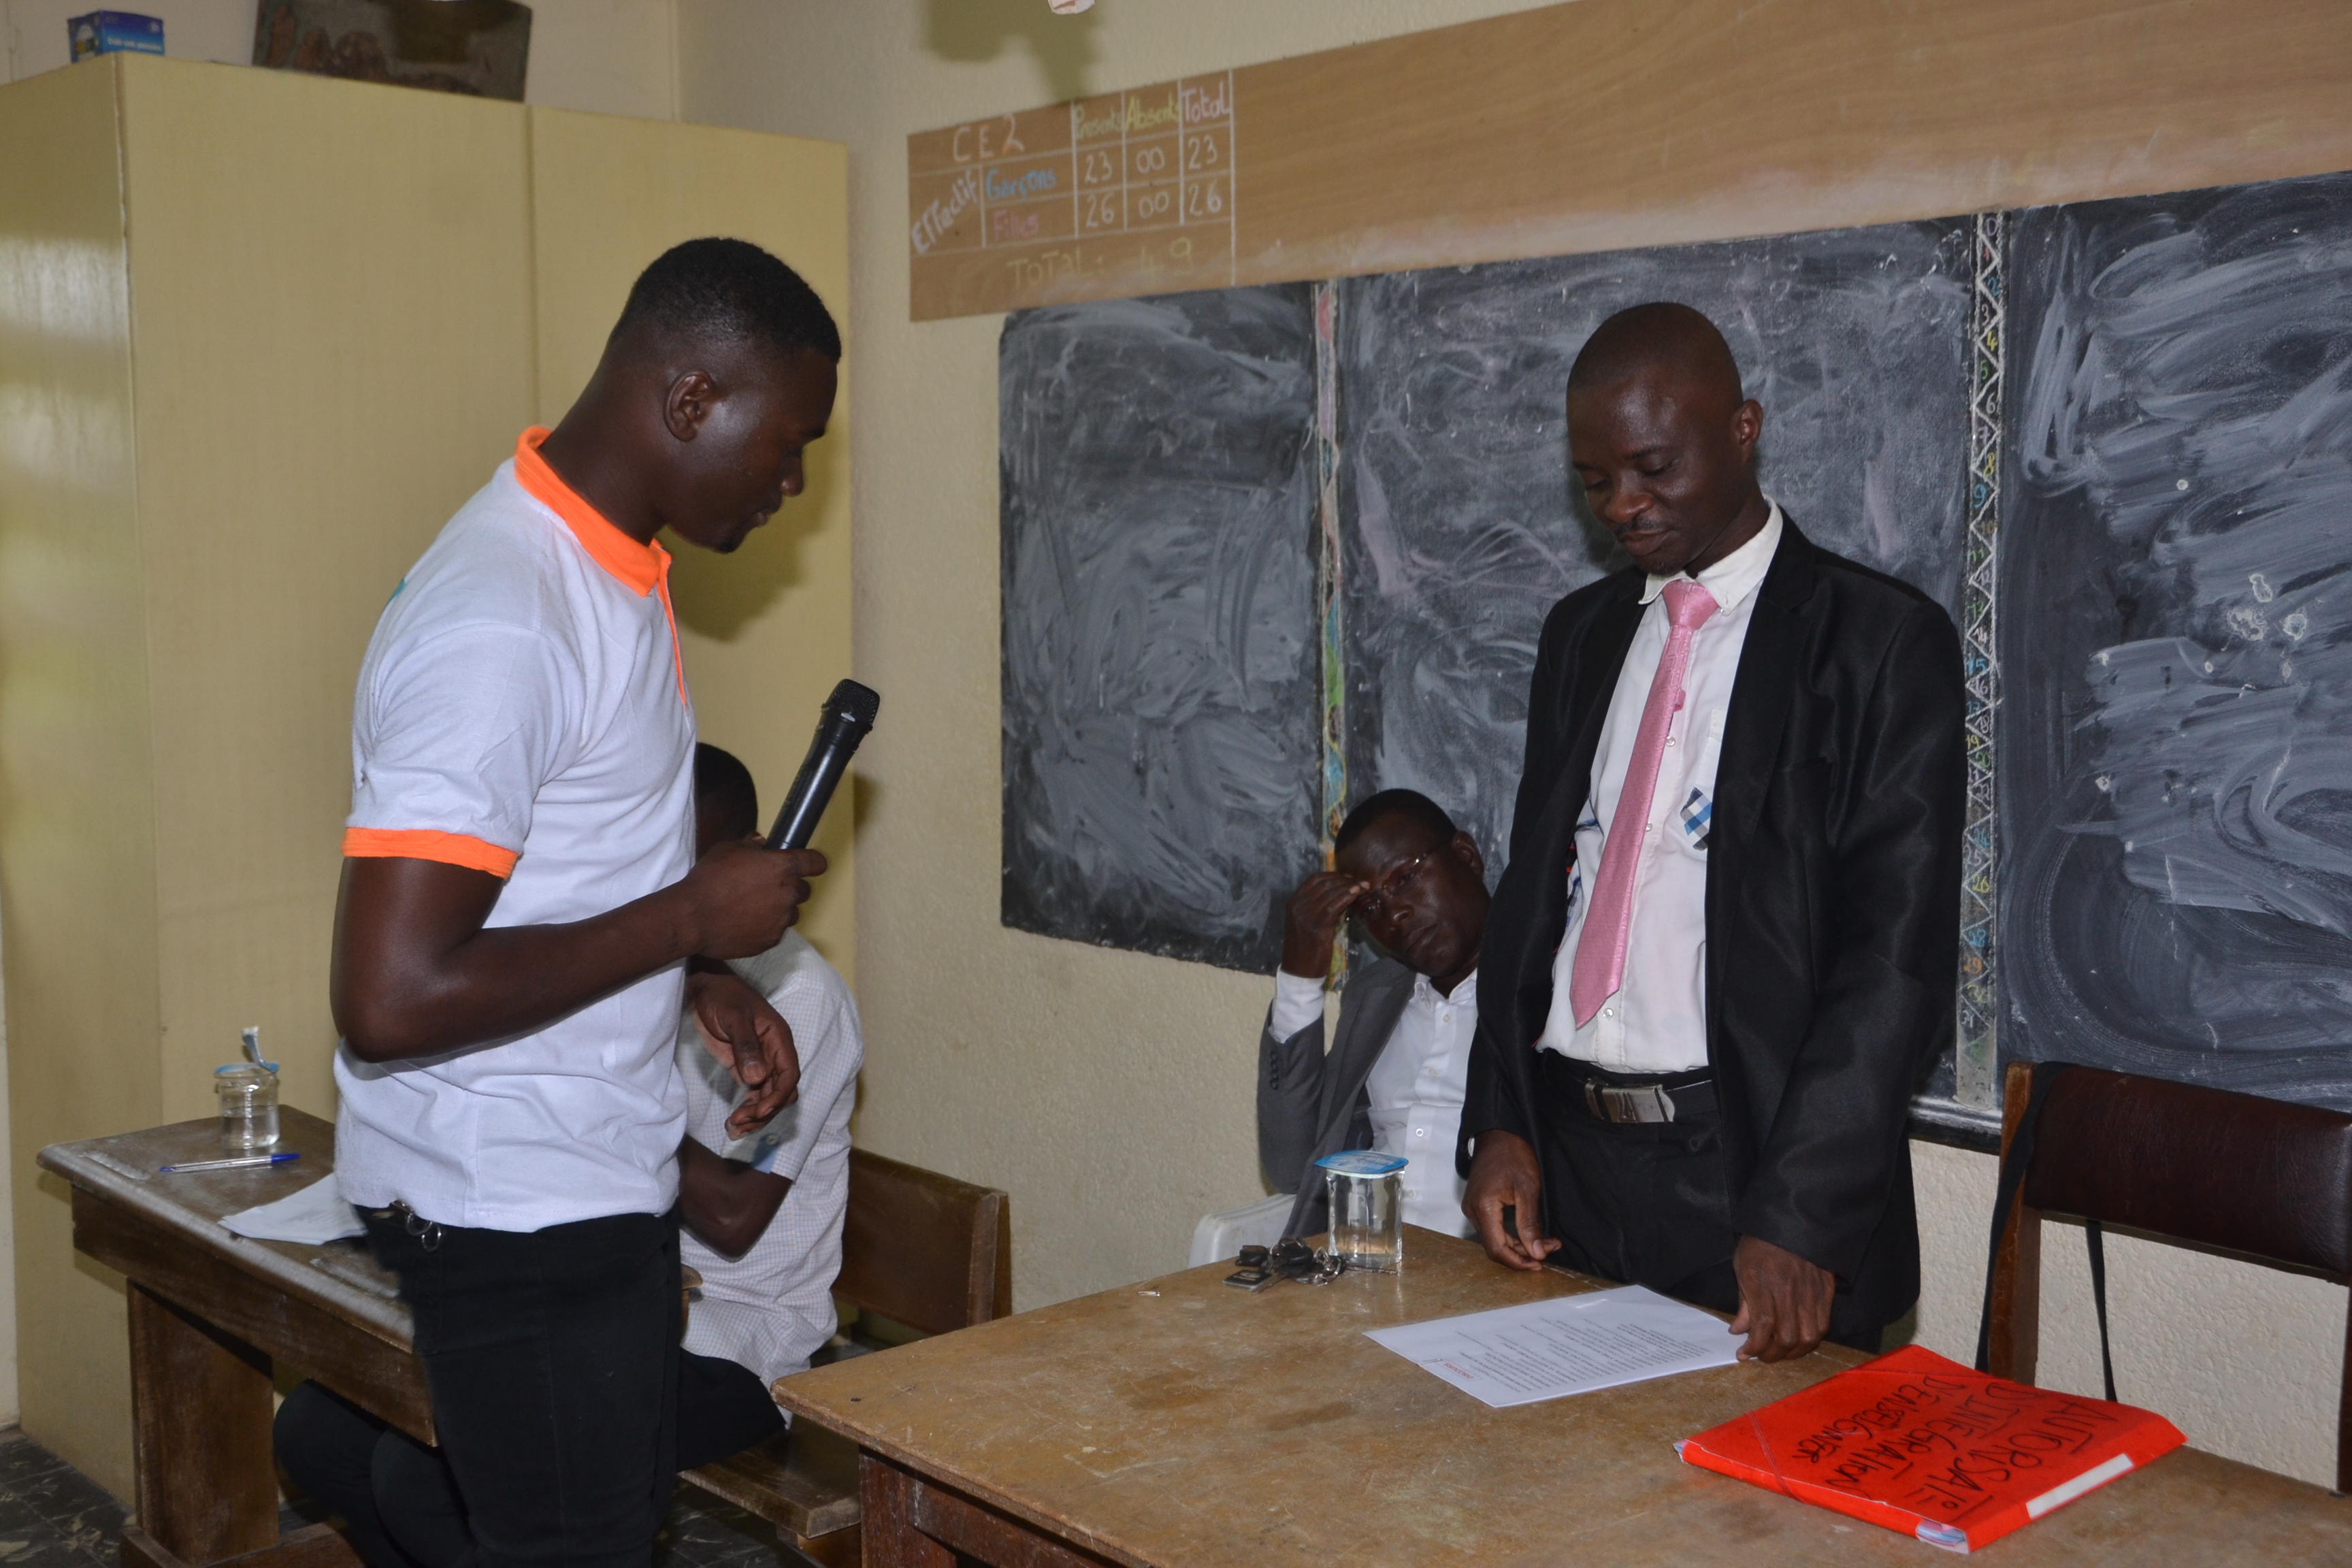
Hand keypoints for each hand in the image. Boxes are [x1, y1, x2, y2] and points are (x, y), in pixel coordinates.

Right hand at [680, 840, 826, 959]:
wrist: (694, 917)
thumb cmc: (710, 878)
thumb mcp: (729, 849)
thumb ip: (752, 845)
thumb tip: (762, 845)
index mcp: (783, 867)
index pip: (816, 862)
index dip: (813, 862)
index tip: (811, 864)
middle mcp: (789, 894)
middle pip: (804, 890)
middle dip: (791, 887)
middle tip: (767, 887)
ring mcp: (782, 920)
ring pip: (791, 912)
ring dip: (780, 908)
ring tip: (754, 907)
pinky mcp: (771, 940)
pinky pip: (776, 930)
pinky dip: (766, 926)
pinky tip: (745, 922)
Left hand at [686, 969, 800, 1134]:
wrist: (703, 990)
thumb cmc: (722, 996)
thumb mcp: (733, 1017)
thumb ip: (746, 1046)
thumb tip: (757, 1078)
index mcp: (779, 1040)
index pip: (789, 1075)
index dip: (778, 1096)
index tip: (760, 1111)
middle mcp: (774, 1055)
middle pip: (781, 1092)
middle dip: (764, 1111)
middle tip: (739, 1121)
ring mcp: (760, 1064)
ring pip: (767, 1099)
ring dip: (755, 1117)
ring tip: (733, 1129)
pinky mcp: (744, 1070)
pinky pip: (753, 1096)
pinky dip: (747, 1112)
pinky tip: (733, 1123)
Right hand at [1281, 870, 1365, 977]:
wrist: (1299, 971)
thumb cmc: (1305, 948)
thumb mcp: (1306, 922)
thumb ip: (1316, 907)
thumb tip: (1340, 893)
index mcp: (1293, 902)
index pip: (1314, 879)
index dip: (1334, 875)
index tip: (1349, 878)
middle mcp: (1297, 906)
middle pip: (1324, 884)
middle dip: (1345, 880)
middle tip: (1361, 883)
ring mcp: (1306, 915)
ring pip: (1331, 893)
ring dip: (1350, 887)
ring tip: (1364, 887)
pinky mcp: (1317, 926)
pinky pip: (1335, 906)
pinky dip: (1348, 897)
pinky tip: (1357, 894)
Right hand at [1463, 1130, 1559, 1270]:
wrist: (1498, 1133)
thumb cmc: (1512, 1154)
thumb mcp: (1527, 1188)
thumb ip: (1530, 1223)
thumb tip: (1536, 1252)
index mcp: (1483, 1207)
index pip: (1497, 1248)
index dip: (1518, 1261)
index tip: (1539, 1263)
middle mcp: (1472, 1211)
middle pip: (1496, 1247)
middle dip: (1523, 1253)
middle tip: (1548, 1250)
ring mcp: (1473, 1207)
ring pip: (1495, 1239)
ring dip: (1519, 1245)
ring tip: (1544, 1242)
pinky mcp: (1477, 1204)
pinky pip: (1493, 1228)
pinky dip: (1512, 1234)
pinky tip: (1529, 1232)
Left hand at [1727, 1235, 1834, 1361]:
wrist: (1790, 1220)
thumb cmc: (1760, 1243)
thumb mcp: (1742, 1268)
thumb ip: (1744, 1303)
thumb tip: (1738, 1331)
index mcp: (1763, 1283)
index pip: (1762, 1326)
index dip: (1755, 1347)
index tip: (1745, 1354)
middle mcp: (1789, 1291)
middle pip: (1787, 1337)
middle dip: (1773, 1354)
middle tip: (1763, 1355)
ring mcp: (1811, 1291)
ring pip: (1809, 1336)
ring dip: (1795, 1351)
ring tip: (1783, 1351)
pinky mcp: (1826, 1290)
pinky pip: (1824, 1323)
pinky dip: (1812, 1337)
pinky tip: (1801, 1337)